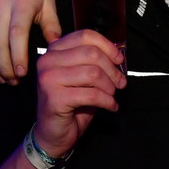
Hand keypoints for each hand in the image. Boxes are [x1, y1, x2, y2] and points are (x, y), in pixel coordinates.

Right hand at [0, 0, 59, 83]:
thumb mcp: (49, 1)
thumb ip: (52, 24)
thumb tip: (56, 47)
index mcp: (22, 2)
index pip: (17, 32)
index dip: (18, 54)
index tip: (22, 72)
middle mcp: (1, 6)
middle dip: (5, 65)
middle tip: (15, 81)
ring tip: (5, 78)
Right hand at [34, 30, 125, 157]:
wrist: (53, 132)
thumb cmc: (72, 100)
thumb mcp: (83, 74)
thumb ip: (95, 59)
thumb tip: (119, 53)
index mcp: (55, 50)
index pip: (86, 36)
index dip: (107, 46)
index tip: (119, 59)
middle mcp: (47, 61)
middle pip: (92, 53)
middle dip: (112, 69)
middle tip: (120, 82)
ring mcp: (48, 79)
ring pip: (93, 73)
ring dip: (110, 86)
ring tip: (112, 94)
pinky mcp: (54, 98)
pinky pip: (92, 94)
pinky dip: (107, 101)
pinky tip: (111, 106)